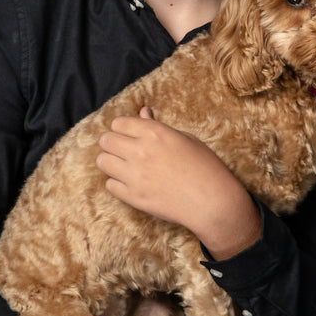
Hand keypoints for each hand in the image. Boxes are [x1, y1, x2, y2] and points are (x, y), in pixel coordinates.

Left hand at [96, 107, 260, 259]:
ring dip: (111, 161)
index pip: (118, 123)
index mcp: (154, 133)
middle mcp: (141, 151)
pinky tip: (130, 183)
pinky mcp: (134, 197)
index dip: (122, 128)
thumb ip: (157, 126)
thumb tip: (142, 112)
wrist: (213, 202)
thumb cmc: (205, 167)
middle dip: (112, 143)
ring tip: (124, 166)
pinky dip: (117, 183)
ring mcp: (135, 175)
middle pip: (106, 140)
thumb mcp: (185, 139)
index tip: (129, 135)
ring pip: (102, 161)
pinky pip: (110, 185)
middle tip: (122, 149)